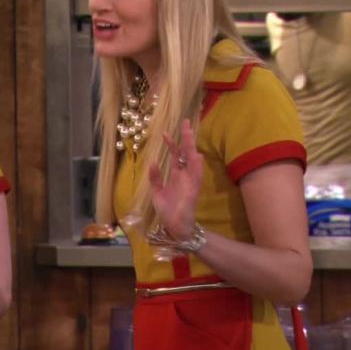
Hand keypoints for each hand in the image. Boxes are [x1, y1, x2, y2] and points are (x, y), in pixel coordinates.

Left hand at [148, 119, 203, 240]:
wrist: (175, 227)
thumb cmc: (168, 210)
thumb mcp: (156, 191)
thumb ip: (155, 177)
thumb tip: (153, 161)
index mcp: (176, 174)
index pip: (175, 155)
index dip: (171, 143)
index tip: (165, 132)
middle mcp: (185, 175)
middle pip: (186, 152)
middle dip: (186, 138)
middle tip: (186, 122)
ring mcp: (190, 181)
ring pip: (193, 160)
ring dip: (192, 147)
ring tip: (190, 133)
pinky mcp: (193, 190)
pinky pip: (197, 176)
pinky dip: (197, 166)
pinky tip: (196, 155)